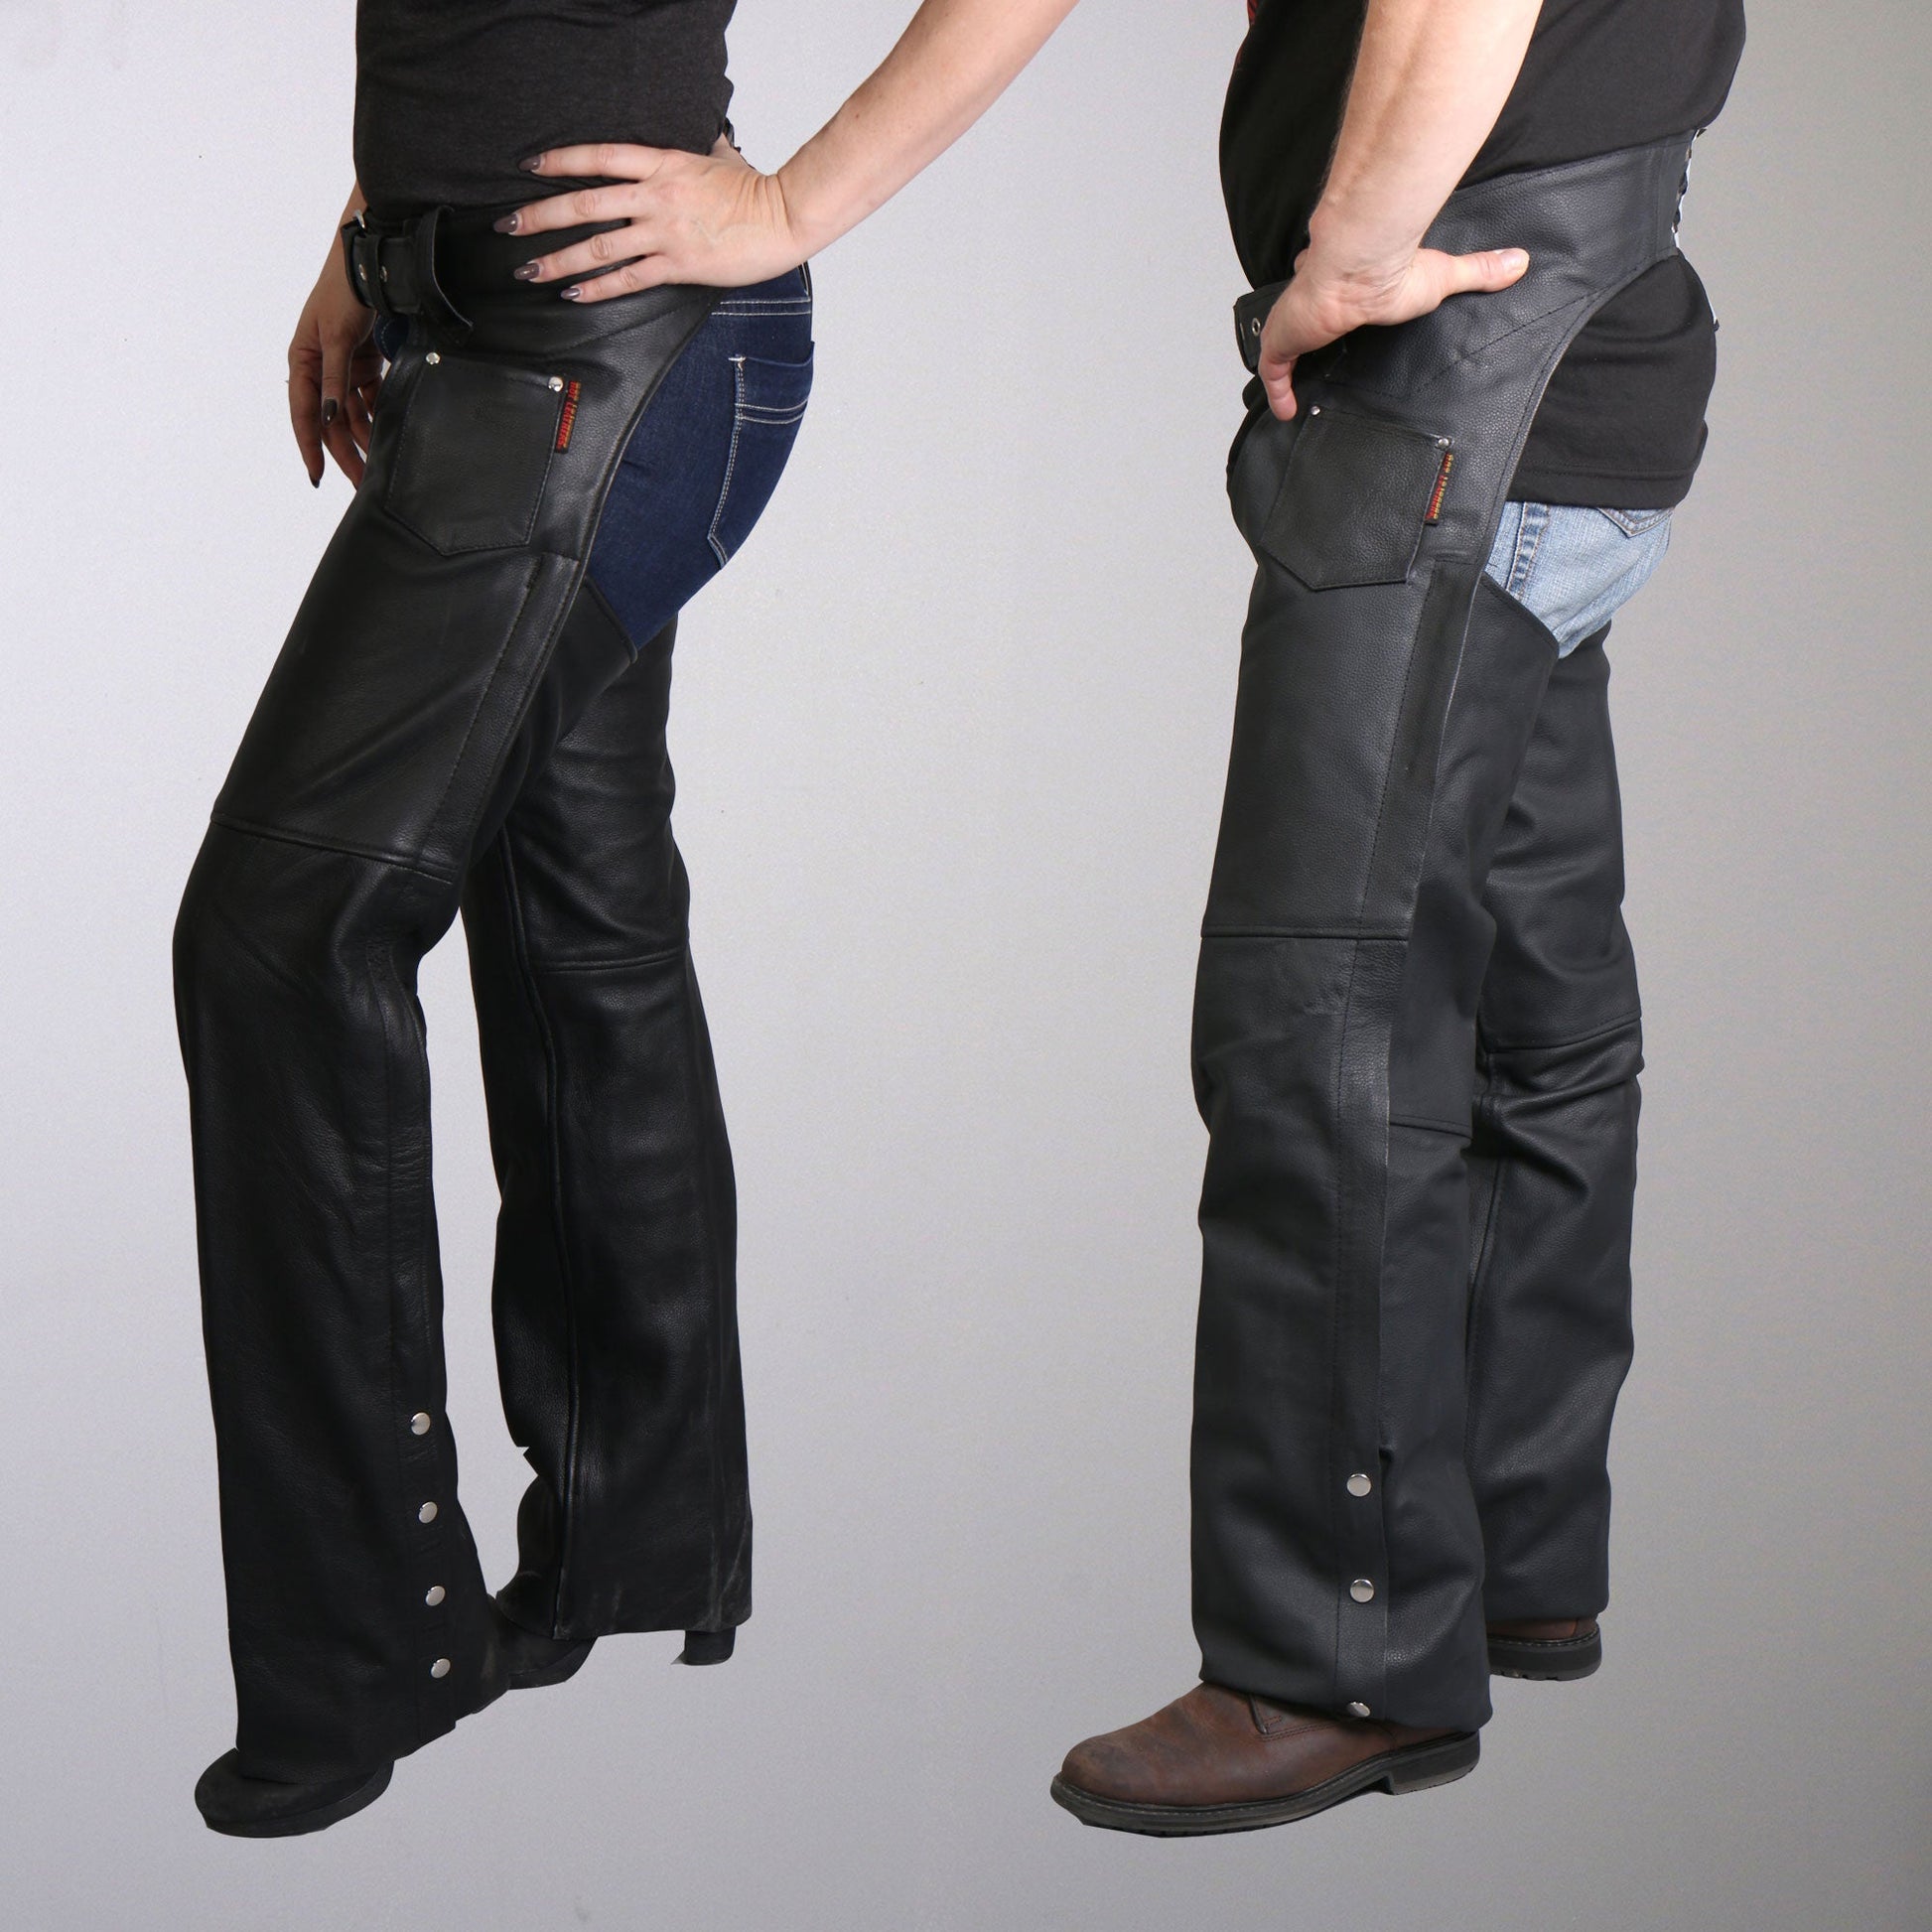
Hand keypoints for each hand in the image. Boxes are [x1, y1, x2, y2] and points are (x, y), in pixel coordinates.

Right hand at [289, 241, 381, 485]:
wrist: (368, 263)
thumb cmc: (342, 293)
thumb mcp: (335, 337)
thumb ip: (334, 379)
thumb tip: (331, 418)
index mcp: (302, 362)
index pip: (304, 414)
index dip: (310, 446)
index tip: (317, 476)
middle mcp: (319, 368)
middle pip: (331, 421)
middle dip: (344, 453)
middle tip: (361, 484)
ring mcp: (343, 368)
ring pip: (352, 415)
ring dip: (363, 440)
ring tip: (377, 469)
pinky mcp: (365, 364)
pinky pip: (370, 400)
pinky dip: (378, 417)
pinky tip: (387, 439)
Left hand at [500, 139, 805, 301]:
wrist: (782, 217)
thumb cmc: (754, 188)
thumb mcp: (716, 156)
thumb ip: (695, 150)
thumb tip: (698, 139)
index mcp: (662, 164)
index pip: (599, 157)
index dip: (561, 160)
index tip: (530, 167)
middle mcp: (655, 196)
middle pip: (584, 203)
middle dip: (540, 215)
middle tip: (508, 226)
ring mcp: (665, 232)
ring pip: (599, 246)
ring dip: (559, 259)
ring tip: (530, 270)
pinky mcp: (678, 265)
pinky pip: (629, 278)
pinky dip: (598, 287)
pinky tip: (573, 292)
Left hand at [1257, 240, 1528, 419]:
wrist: (1363, 262)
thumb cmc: (1397, 268)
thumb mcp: (1445, 275)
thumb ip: (1478, 270)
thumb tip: (1521, 261)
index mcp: (1345, 278)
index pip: (1330, 288)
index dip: (1328, 303)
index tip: (1334, 320)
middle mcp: (1315, 296)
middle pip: (1302, 318)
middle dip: (1303, 334)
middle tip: (1313, 359)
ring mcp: (1296, 318)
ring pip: (1284, 343)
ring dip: (1288, 365)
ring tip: (1297, 391)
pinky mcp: (1284, 337)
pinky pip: (1273, 369)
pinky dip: (1278, 391)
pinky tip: (1287, 411)